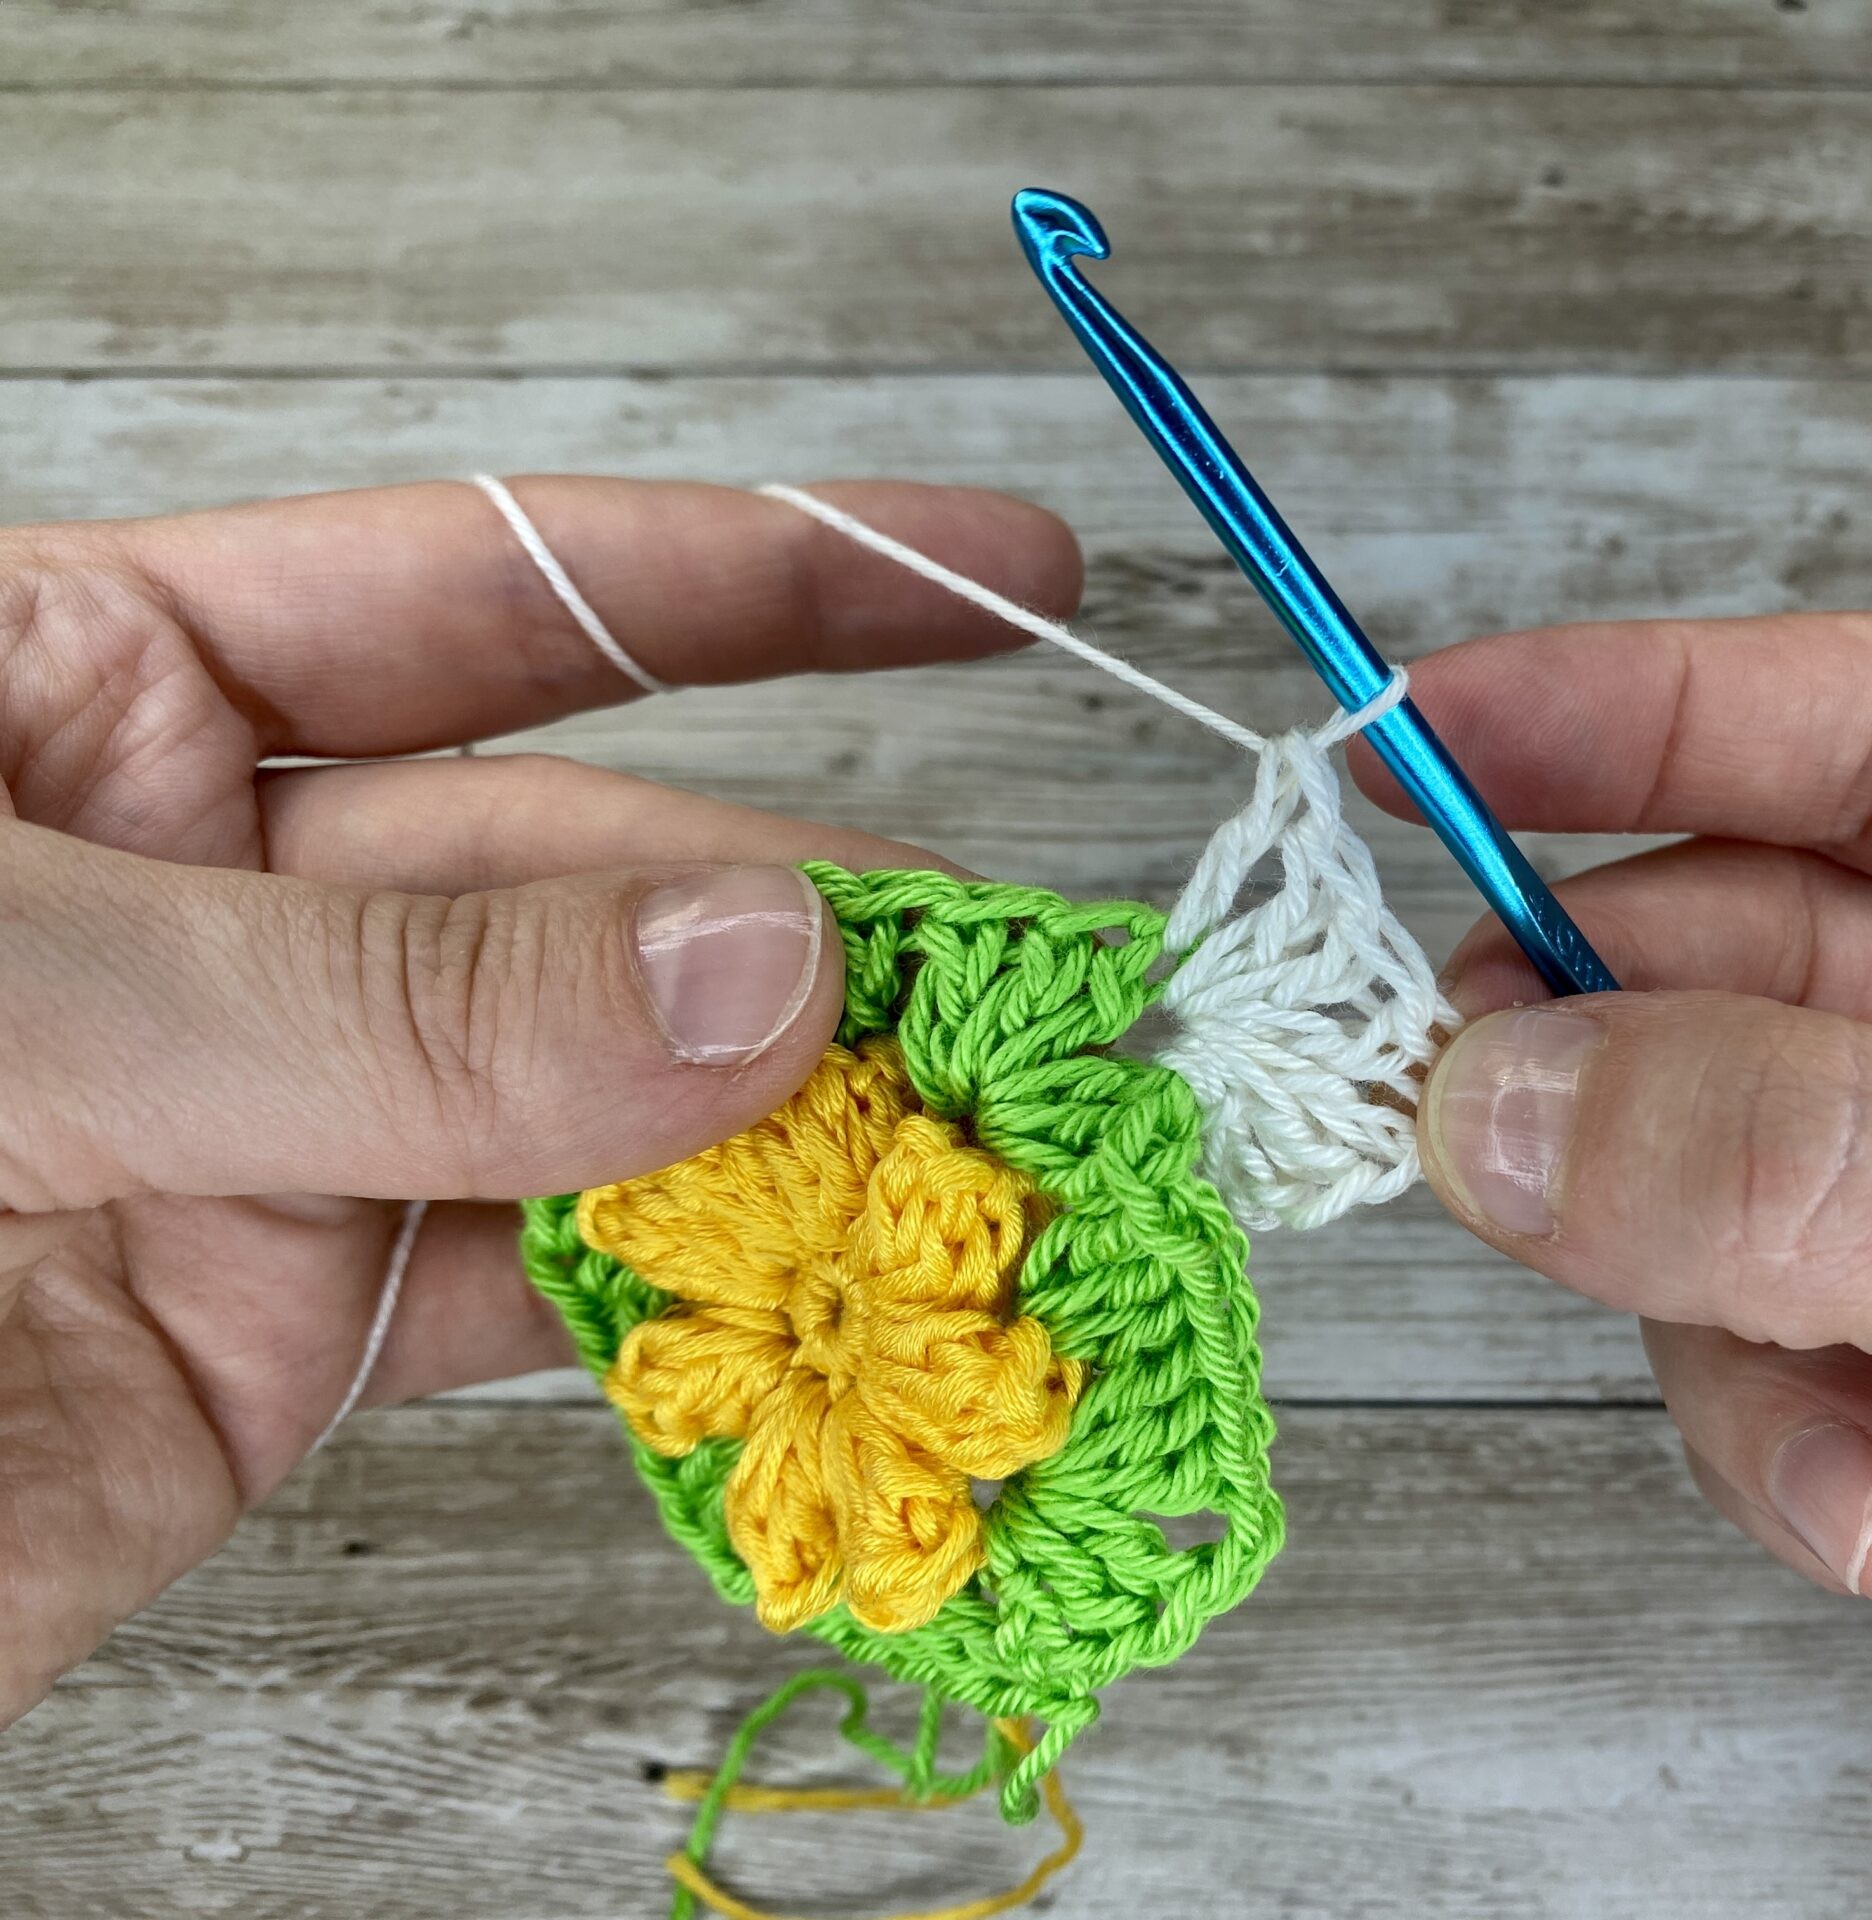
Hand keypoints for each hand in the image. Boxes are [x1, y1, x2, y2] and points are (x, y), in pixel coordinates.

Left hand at [0, 475, 1077, 1722]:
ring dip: (796, 1124)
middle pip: (586, 863)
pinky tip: (828, 1284)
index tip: (998, 577)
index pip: (492, 585)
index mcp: (87, 691)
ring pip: (596, 1089)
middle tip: (1042, 980)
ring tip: (995, 1139)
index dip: (774, 574)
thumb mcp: (2, 999)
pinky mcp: (273, 1338)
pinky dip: (694, 1300)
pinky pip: (542, 1290)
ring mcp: (257, 1121)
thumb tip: (765, 959)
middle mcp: (203, 891)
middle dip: (818, 913)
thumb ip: (386, 998)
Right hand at [1359, 614, 1871, 1774]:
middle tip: (1480, 1104)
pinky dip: (1818, 1467)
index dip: (1652, 714)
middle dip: (1638, 1063)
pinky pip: (1773, 1370)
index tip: (1430, 732)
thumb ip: (1868, 1173)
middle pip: (1775, 961)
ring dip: (1752, 1328)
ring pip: (1731, 1188)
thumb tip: (1520, 1086)